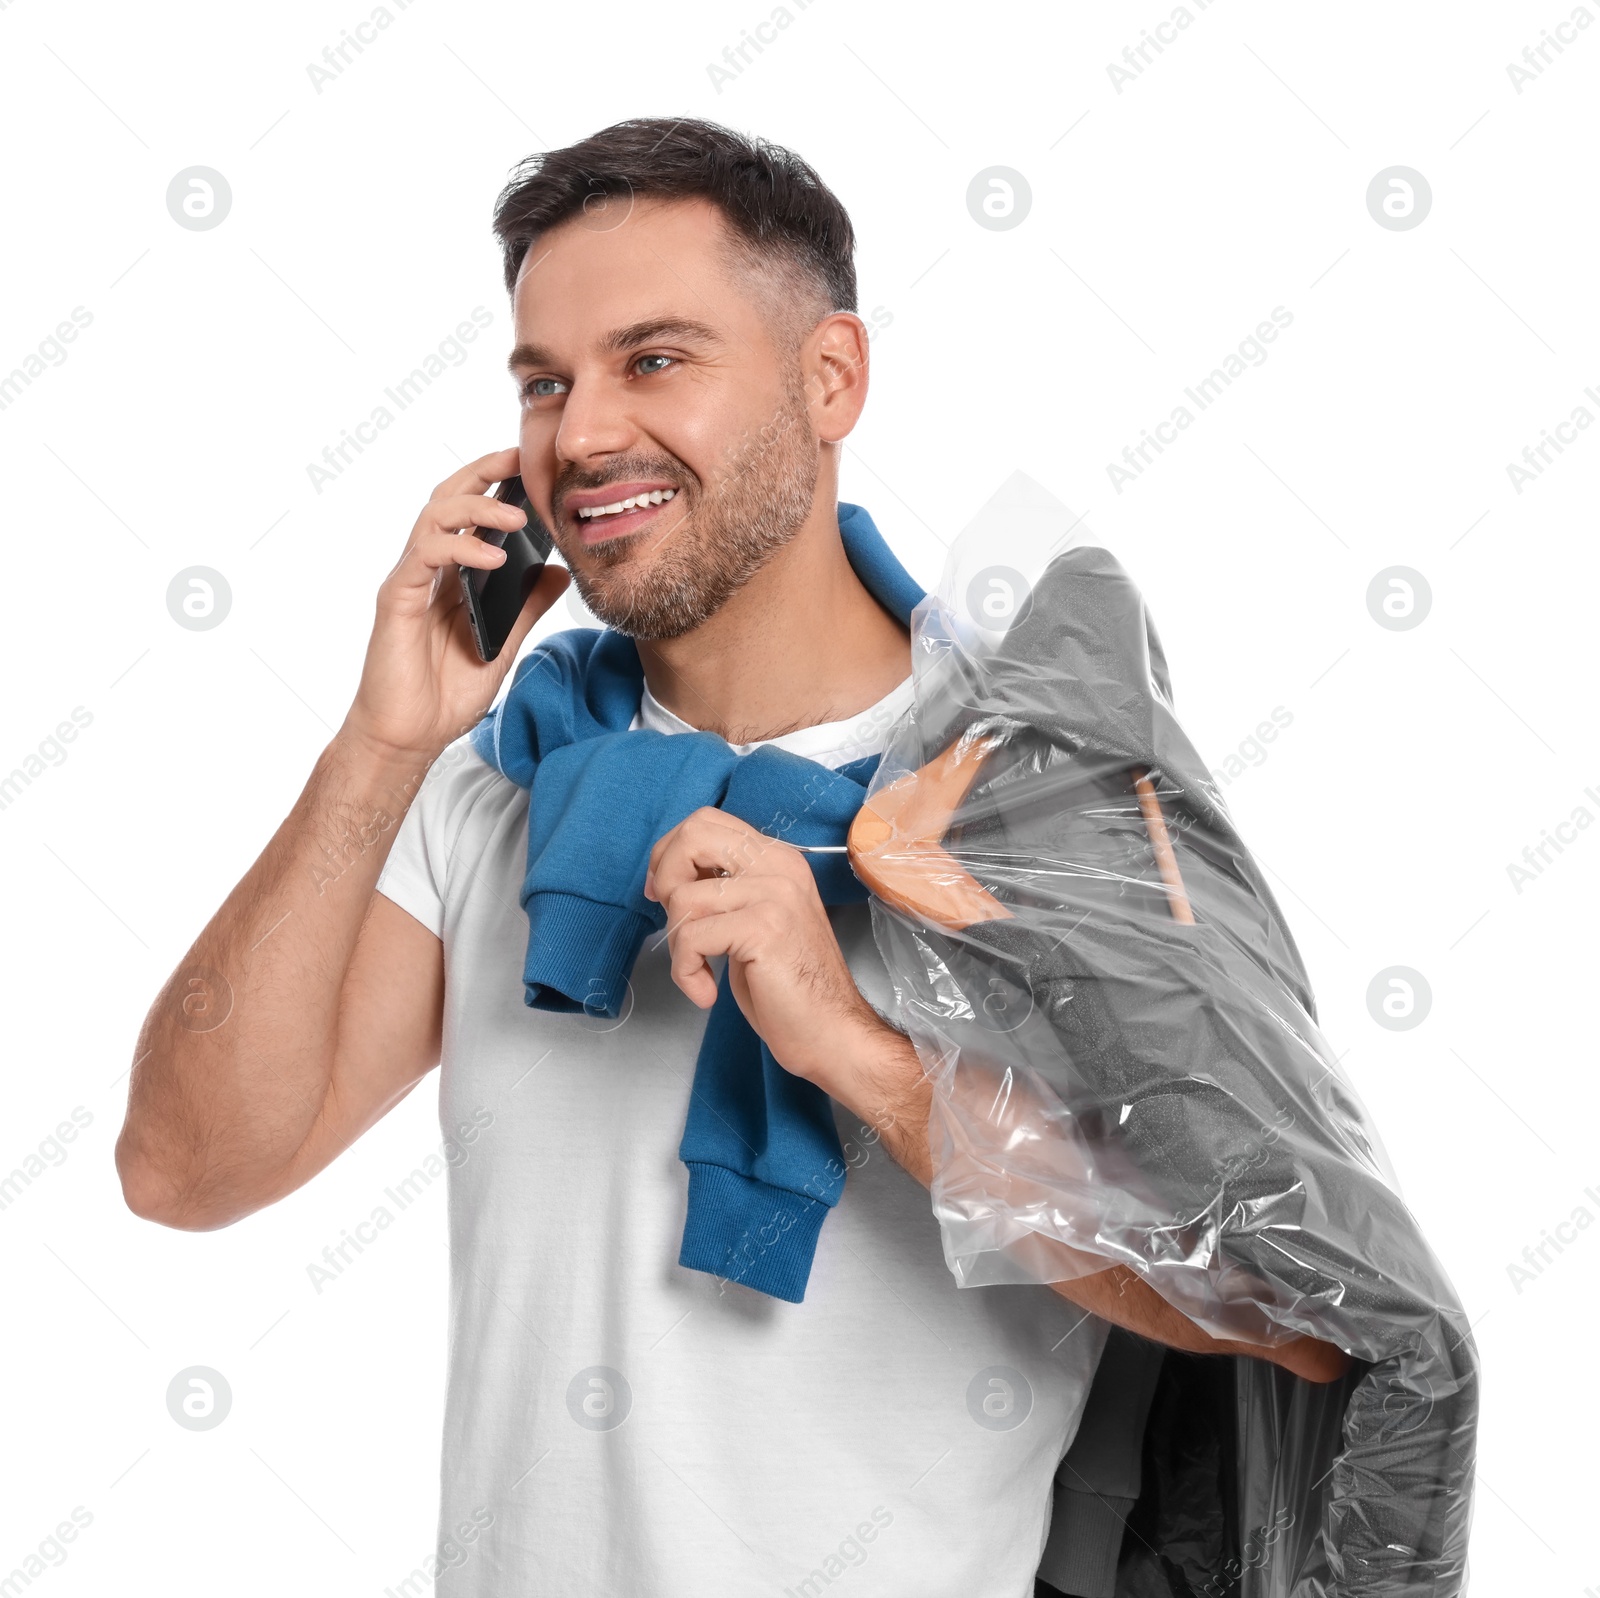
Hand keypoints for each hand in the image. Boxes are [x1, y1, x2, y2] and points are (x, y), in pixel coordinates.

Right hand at [340, 447, 569, 763]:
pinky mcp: (398, 599)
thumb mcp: (505, 643)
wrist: (410, 736)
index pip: (470, 512)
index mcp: (452, 574)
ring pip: (434, 516)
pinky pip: (426, 556)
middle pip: (447, 497)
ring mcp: (411, 580)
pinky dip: (460, 549)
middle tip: (520, 458)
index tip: (530, 464)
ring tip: (518, 516)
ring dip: (477, 508)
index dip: (494, 481)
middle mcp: (428, 568)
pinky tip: (493, 557)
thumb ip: (527, 605)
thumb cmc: (446, 692)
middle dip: (482, 471)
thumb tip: (560, 571)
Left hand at [644, 809, 909, 1107]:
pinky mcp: (763, 928)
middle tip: (675, 924)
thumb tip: (667, 877)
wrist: (833, 1031)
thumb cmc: (788, 987)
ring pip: (683, 897)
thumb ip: (724, 889)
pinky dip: (686, 973)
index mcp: (777, 859)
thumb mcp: (755, 920)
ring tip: (701, 971)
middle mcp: (779, 866)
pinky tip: (707, 992)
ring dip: (678, 945)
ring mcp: (774, 894)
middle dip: (665, 880)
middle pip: (692, 836)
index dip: (670, 853)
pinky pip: (690, 938)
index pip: (706, 822)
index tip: (664, 893)